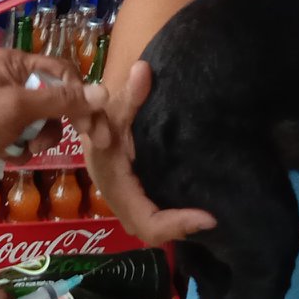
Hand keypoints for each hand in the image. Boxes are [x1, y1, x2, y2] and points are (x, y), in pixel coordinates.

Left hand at [0, 48, 102, 195]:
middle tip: (92, 141)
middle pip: (59, 98)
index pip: (64, 73)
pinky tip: (11, 157)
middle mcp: (13, 82)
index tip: (95, 124)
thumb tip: (103, 93)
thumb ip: (61, 101)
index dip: (83, 96)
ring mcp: (6, 110)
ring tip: (27, 150)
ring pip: (46, 123)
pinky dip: (25, 150)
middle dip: (68, 120)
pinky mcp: (1, 135)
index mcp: (15, 64)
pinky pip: (29, 140)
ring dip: (42, 139)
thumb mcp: (17, 108)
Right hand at [77, 61, 217, 245]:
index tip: (209, 217)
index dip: (175, 224)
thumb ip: (130, 93)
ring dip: (174, 222)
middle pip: (146, 228)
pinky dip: (169, 214)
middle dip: (178, 228)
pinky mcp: (131, 190)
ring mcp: (122, 195)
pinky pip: (148, 211)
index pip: (144, 220)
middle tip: (212, 218)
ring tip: (206, 214)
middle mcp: (115, 195)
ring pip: (146, 222)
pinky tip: (192, 204)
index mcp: (112, 181)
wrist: (86, 113)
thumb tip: (142, 69)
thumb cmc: (100, 110)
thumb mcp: (115, 104)